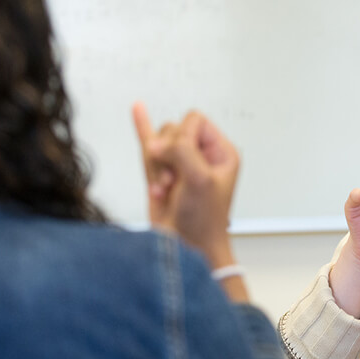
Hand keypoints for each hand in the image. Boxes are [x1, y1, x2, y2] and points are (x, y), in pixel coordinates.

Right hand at [133, 103, 238, 268]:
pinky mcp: (160, 174)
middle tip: (173, 181)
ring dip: (155, 167)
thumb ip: (183, 152)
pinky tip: (138, 109)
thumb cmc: (204, 221)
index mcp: (221, 153)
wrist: (187, 249)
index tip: (184, 162)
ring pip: (157, 143)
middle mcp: (201, 155)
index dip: (183, 137)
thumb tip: (157, 143)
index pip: (195, 121)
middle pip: (174, 130)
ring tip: (164, 189)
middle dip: (167, 154)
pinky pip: (149, 144)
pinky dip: (142, 127)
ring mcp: (180, 164)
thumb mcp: (200, 181)